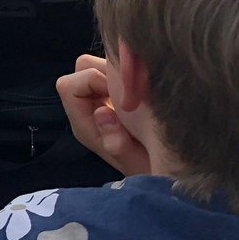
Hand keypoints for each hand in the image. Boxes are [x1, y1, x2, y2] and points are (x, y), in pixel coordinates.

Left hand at [56, 54, 150, 175]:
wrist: (170, 174)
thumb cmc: (153, 171)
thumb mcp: (137, 164)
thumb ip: (118, 145)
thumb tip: (101, 113)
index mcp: (85, 125)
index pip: (68, 87)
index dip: (91, 81)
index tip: (119, 95)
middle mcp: (91, 109)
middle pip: (82, 68)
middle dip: (105, 72)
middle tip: (133, 90)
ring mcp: (108, 101)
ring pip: (101, 65)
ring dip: (120, 72)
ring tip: (142, 90)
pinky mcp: (125, 95)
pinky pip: (121, 70)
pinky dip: (131, 73)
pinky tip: (148, 89)